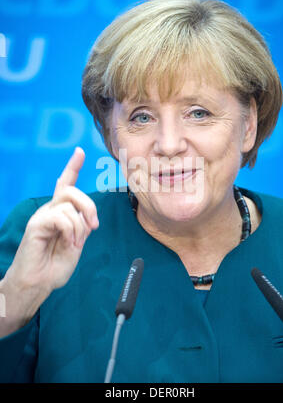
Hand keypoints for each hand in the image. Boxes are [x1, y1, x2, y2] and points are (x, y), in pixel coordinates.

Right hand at [6, 147, 98, 297]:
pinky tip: (67, 243)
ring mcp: (42, 216)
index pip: (65, 184)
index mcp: (60, 212)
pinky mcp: (37, 224)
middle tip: (94, 226)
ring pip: (69, 204)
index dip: (73, 167)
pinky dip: (70, 232)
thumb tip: (88, 217)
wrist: (39, 282)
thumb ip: (82, 226)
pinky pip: (61, 217)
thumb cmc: (55, 265)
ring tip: (75, 243)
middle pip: (71, 190)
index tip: (80, 151)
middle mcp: (50, 210)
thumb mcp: (77, 242)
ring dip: (79, 226)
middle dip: (89, 206)